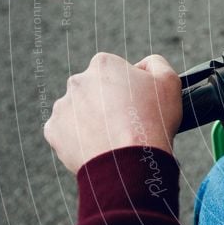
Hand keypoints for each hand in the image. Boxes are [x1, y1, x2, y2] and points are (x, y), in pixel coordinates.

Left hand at [44, 53, 182, 172]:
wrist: (130, 161)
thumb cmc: (153, 120)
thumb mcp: (169, 81)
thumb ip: (156, 63)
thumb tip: (144, 65)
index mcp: (103, 64)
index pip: (115, 70)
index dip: (129, 86)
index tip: (139, 102)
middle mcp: (77, 81)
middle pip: (95, 89)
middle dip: (108, 101)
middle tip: (127, 121)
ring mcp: (62, 107)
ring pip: (80, 110)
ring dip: (93, 118)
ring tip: (114, 136)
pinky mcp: (53, 131)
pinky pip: (67, 131)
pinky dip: (80, 137)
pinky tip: (99, 144)